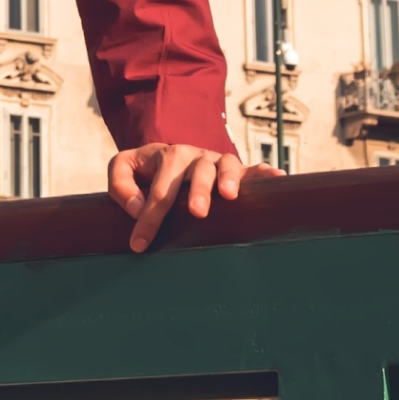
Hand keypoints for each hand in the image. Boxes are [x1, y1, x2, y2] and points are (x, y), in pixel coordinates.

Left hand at [107, 142, 273, 253]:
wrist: (165, 155)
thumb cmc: (145, 171)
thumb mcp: (124, 168)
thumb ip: (120, 184)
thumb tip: (138, 208)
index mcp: (167, 156)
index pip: (158, 189)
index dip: (149, 217)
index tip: (140, 244)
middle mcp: (194, 157)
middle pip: (197, 169)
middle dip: (198, 190)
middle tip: (197, 213)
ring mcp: (217, 162)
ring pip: (226, 164)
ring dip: (229, 178)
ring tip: (230, 196)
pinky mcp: (237, 171)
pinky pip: (253, 169)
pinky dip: (265, 174)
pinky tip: (278, 179)